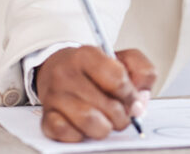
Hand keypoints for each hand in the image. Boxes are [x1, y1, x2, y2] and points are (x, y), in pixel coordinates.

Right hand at [36, 46, 156, 141]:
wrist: (59, 69)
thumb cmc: (95, 69)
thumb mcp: (124, 58)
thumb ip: (143, 72)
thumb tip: (140, 100)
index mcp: (87, 55)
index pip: (117, 79)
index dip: (131, 95)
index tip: (133, 100)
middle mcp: (66, 73)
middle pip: (107, 106)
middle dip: (122, 116)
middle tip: (121, 114)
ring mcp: (54, 96)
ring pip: (89, 122)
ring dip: (104, 128)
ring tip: (105, 122)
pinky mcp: (46, 116)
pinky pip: (66, 133)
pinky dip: (80, 135)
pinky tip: (84, 127)